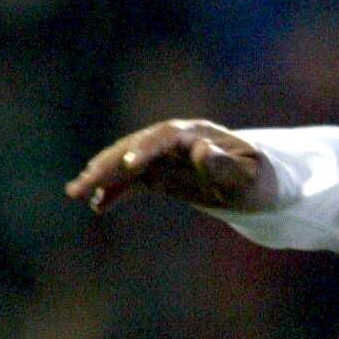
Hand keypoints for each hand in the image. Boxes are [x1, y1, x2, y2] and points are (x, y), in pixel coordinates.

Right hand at [65, 119, 275, 213]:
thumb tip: (199, 150)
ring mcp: (166, 157)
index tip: (130, 166)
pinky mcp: (161, 175)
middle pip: (136, 147)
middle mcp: (176, 141)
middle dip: (109, 164)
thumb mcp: (249, 178)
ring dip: (101, 177)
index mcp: (198, 133)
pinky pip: (133, 181)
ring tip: (75, 193)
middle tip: (84, 183)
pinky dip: (115, 191)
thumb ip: (225, 165)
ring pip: (127, 163)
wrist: (262, 188)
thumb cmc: (260, 181)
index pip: (164, 137)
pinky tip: (97, 205)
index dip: (145, 149)